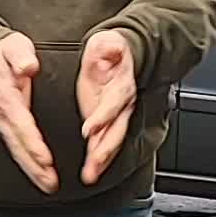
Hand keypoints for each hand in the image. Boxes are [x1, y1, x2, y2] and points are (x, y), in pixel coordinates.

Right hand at [0, 33, 57, 193]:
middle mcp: (0, 112)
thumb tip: (29, 66)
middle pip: (18, 144)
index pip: (21, 123)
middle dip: (34, 165)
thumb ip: (22, 56)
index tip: (46, 159)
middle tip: (51, 183)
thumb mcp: (14, 46)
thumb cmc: (6, 51)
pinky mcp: (3, 124)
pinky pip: (15, 146)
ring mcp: (0, 120)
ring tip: (48, 185)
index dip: (33, 142)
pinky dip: (27, 162)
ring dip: (32, 169)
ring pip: (16, 150)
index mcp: (6, 95)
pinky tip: (39, 172)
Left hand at [77, 31, 136, 186]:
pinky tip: (91, 172)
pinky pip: (106, 142)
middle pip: (116, 129)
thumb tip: (111, 49)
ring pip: (112, 140)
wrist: (126, 55)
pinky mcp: (109, 122)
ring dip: (102, 159)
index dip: (103, 116)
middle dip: (104, 149)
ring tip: (90, 175)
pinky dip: (99, 159)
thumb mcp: (109, 41)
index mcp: (122, 84)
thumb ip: (109, 46)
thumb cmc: (113, 49)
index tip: (89, 129)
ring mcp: (118, 114)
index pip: (113, 102)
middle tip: (92, 166)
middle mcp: (123, 103)